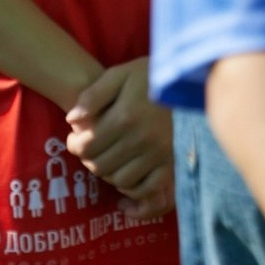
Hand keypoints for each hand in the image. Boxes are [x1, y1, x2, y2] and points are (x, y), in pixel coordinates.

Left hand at [65, 59, 174, 216]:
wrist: (193, 81)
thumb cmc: (151, 76)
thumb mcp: (120, 74)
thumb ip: (93, 95)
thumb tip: (72, 120)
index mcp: (125, 117)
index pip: (86, 146)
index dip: (75, 145)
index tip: (76, 139)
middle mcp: (142, 139)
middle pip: (100, 166)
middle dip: (89, 159)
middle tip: (91, 148)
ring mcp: (159, 154)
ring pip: (119, 180)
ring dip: (108, 173)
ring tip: (108, 158)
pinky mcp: (172, 164)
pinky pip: (145, 190)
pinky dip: (132, 188)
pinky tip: (126, 176)